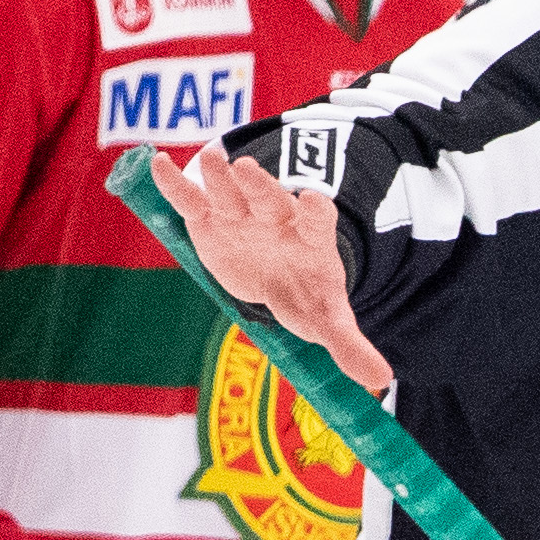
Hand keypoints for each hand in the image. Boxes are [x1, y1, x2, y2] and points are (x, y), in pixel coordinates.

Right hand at [146, 142, 385, 393]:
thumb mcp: (326, 318)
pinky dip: (175, 185)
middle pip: (269, 199)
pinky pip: (191, 200)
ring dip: (220, 178)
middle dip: (259, 186)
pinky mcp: (208, 218)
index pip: (318, 221)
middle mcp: (275, 218)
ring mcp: (241, 214)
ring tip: (209, 161)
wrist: (276, 272)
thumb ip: (348, 343)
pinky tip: (159, 165)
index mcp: (310, 239)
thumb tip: (380, 378)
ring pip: (230, 192)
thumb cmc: (303, 291)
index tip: (316, 203)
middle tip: (246, 169)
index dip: (317, 212)